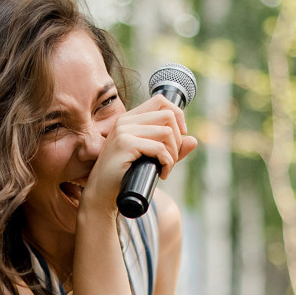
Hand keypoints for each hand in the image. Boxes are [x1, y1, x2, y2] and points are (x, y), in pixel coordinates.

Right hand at [82, 94, 197, 213]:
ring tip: (166, 168)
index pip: (160, 101)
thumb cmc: (125, 176)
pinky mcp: (125, 144)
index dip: (177, 115)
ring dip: (173, 153)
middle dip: (177, 139)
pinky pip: (159, 148)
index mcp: (129, 119)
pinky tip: (162, 173)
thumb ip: (170, 148)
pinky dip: (167, 162)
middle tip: (171, 159)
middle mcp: (125, 121)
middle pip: (168, 115)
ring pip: (167, 132)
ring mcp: (124, 131)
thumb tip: (193, 140)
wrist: (102, 194)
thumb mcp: (150, 158)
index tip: (180, 135)